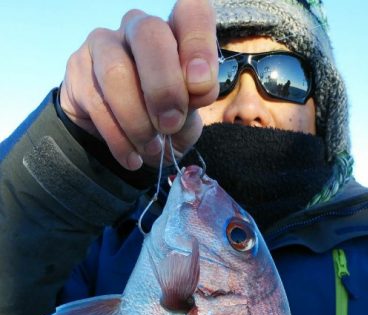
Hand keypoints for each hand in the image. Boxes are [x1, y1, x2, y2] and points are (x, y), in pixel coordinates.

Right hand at [59, 0, 217, 169]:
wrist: (119, 141)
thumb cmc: (160, 120)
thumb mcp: (187, 116)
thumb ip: (196, 101)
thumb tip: (196, 89)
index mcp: (174, 33)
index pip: (191, 11)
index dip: (198, 43)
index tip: (200, 86)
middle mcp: (138, 28)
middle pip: (149, 34)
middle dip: (164, 88)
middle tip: (170, 125)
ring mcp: (103, 43)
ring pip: (116, 70)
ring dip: (137, 120)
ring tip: (150, 148)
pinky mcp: (77, 68)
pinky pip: (97, 103)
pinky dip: (119, 139)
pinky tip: (132, 157)